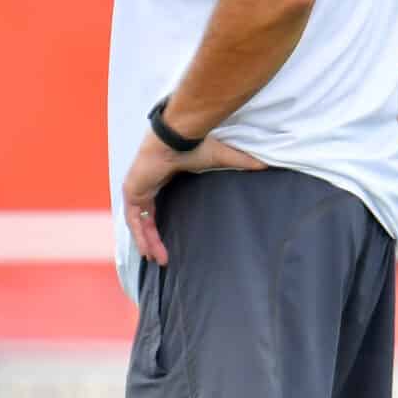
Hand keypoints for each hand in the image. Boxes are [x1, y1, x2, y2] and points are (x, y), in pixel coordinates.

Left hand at [122, 134, 264, 265]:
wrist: (177, 136)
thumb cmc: (194, 144)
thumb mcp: (221, 158)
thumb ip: (240, 163)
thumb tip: (264, 166)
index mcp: (162, 178)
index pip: (156, 207)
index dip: (159, 226)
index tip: (167, 244)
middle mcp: (147, 185)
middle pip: (147, 219)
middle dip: (154, 240)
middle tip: (165, 260)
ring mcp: (137, 189)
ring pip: (139, 223)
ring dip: (148, 243)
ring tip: (159, 261)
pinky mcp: (132, 191)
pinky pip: (133, 220)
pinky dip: (140, 236)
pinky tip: (148, 252)